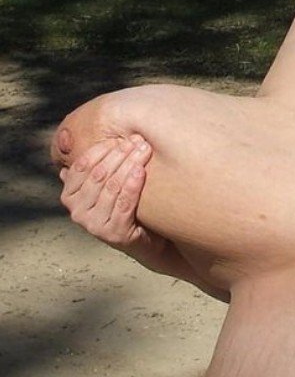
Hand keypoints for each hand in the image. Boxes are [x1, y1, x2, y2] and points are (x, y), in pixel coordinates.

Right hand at [59, 134, 168, 264]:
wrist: (142, 240)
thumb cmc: (122, 206)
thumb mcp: (104, 187)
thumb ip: (93, 168)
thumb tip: (76, 135)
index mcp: (69, 195)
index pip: (81, 167)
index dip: (100, 150)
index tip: (119, 138)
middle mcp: (76, 210)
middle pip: (99, 174)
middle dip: (119, 155)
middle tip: (137, 141)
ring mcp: (93, 224)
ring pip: (112, 186)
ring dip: (130, 165)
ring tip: (145, 151)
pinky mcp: (113, 233)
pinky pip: (124, 202)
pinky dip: (133, 185)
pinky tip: (142, 171)